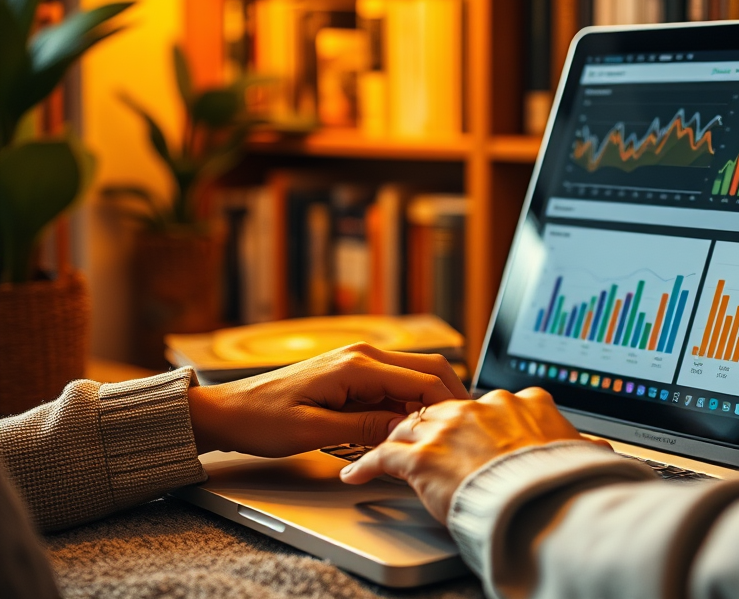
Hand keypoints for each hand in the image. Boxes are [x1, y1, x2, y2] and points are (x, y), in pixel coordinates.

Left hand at [187, 343, 468, 456]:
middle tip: (460, 428)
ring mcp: (359, 362)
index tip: (460, 428)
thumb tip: (406, 430)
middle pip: (428, 368)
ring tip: (436, 433)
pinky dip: (408, 404)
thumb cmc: (261, 420)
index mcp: (356, 365)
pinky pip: (394, 385)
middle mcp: (363, 355)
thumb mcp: (313, 431)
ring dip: (429, 402)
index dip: (447, 404)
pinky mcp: (354, 374)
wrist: (228, 410)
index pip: (422, 379)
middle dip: (449, 397)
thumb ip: (364, 429)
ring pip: (414, 376)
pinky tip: (408, 428)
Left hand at [341, 387, 609, 521]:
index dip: (472, 419)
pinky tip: (356, 473)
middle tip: (415, 437)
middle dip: (427, 421)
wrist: (543, 503)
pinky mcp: (423, 455)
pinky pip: (384, 456)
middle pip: (442, 407)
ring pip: (411, 424)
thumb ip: (580, 446)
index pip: (486, 403)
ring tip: (379, 448)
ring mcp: (449, 428)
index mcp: (521, 401)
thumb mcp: (578, 453)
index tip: (466, 429)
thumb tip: (604, 451)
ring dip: (394, 437)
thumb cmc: (563, 483)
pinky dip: (366, 465)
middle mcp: (480, 406)